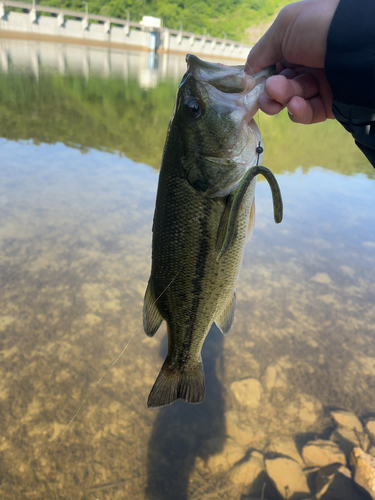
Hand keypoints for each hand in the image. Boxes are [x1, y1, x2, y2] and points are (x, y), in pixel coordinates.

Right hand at [245, 0, 339, 123]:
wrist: (356, 45)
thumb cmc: (319, 27)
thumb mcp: (283, 27)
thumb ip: (261, 51)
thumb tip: (247, 73)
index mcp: (297, 43)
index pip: (272, 65)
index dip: (260, 76)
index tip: (251, 84)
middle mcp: (308, 63)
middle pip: (279, 85)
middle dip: (270, 91)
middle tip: (269, 92)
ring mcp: (319, 84)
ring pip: (291, 99)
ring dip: (282, 98)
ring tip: (280, 94)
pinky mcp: (329, 104)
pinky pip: (307, 113)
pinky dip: (298, 111)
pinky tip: (296, 105)